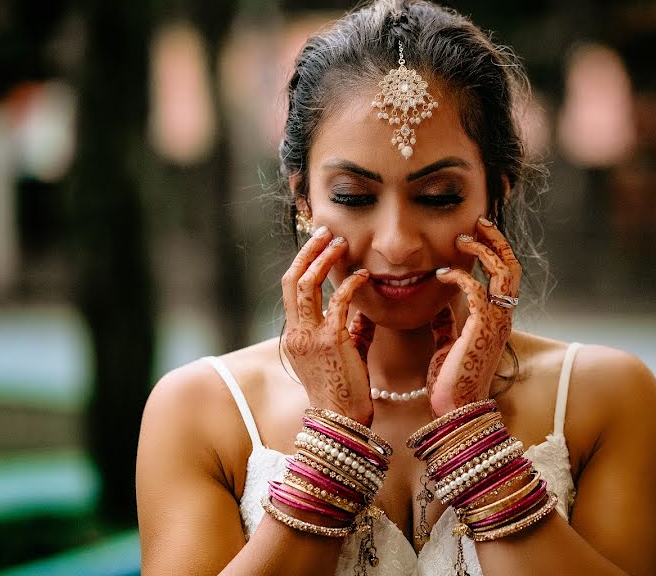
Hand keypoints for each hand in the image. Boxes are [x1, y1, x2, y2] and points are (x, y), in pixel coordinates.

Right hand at [281, 227, 375, 424]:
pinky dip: (351, 284)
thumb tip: (362, 315)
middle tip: (326, 233)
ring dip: (324, 259)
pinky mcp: (330, 341)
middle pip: (292, 280)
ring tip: (340, 243)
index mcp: (295, 338)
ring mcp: (310, 337)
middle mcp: (296, 334)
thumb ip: (350, 333)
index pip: (291, 291)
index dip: (303, 264)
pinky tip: (364, 275)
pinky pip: (338, 301)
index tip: (319, 246)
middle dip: (308, 252)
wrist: (342, 423)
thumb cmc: (345, 395)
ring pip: (307, 284)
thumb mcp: (342, 358)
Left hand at [425, 217, 520, 416]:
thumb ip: (448, 323)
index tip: (478, 232)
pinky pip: (477, 289)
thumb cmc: (449, 382)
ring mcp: (496, 323)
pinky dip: (461, 275)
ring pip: (503, 273)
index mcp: (496, 320)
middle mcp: (503, 318)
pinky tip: (441, 272)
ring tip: (461, 240)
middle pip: (512, 268)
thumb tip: (440, 306)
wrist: (453, 410)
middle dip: (496, 241)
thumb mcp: (447, 344)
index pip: (505, 276)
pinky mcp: (481, 329)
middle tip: (477, 223)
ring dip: (483, 251)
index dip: (495, 251)